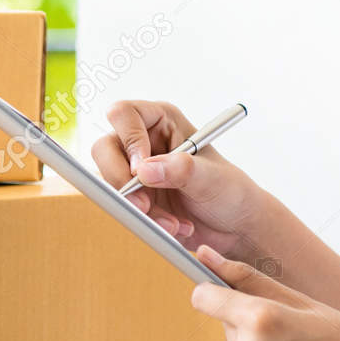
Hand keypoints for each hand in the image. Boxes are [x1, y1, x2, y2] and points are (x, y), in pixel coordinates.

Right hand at [91, 100, 263, 256]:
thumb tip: (144, 170)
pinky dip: (143, 221)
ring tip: (172, 221)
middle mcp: (143, 142)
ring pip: (109, 183)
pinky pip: (120, 207)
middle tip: (143, 204)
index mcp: (162, 121)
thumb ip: (181, 169)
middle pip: (104, 149)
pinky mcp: (134, 198)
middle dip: (121, 180)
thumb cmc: (230, 191)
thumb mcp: (212, 178)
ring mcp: (135, 171)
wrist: (235, 226)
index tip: (140, 169)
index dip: (128, 139)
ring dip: (138, 208)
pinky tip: (172, 226)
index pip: (125, 115)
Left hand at [189, 244, 339, 340]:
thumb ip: (249, 279)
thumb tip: (206, 258)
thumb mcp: (305, 302)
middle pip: (225, 319)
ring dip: (258, 340)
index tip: (226, 285)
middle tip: (293, 323)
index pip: (203, 296)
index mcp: (260, 320)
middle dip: (248, 315)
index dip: (213, 288)